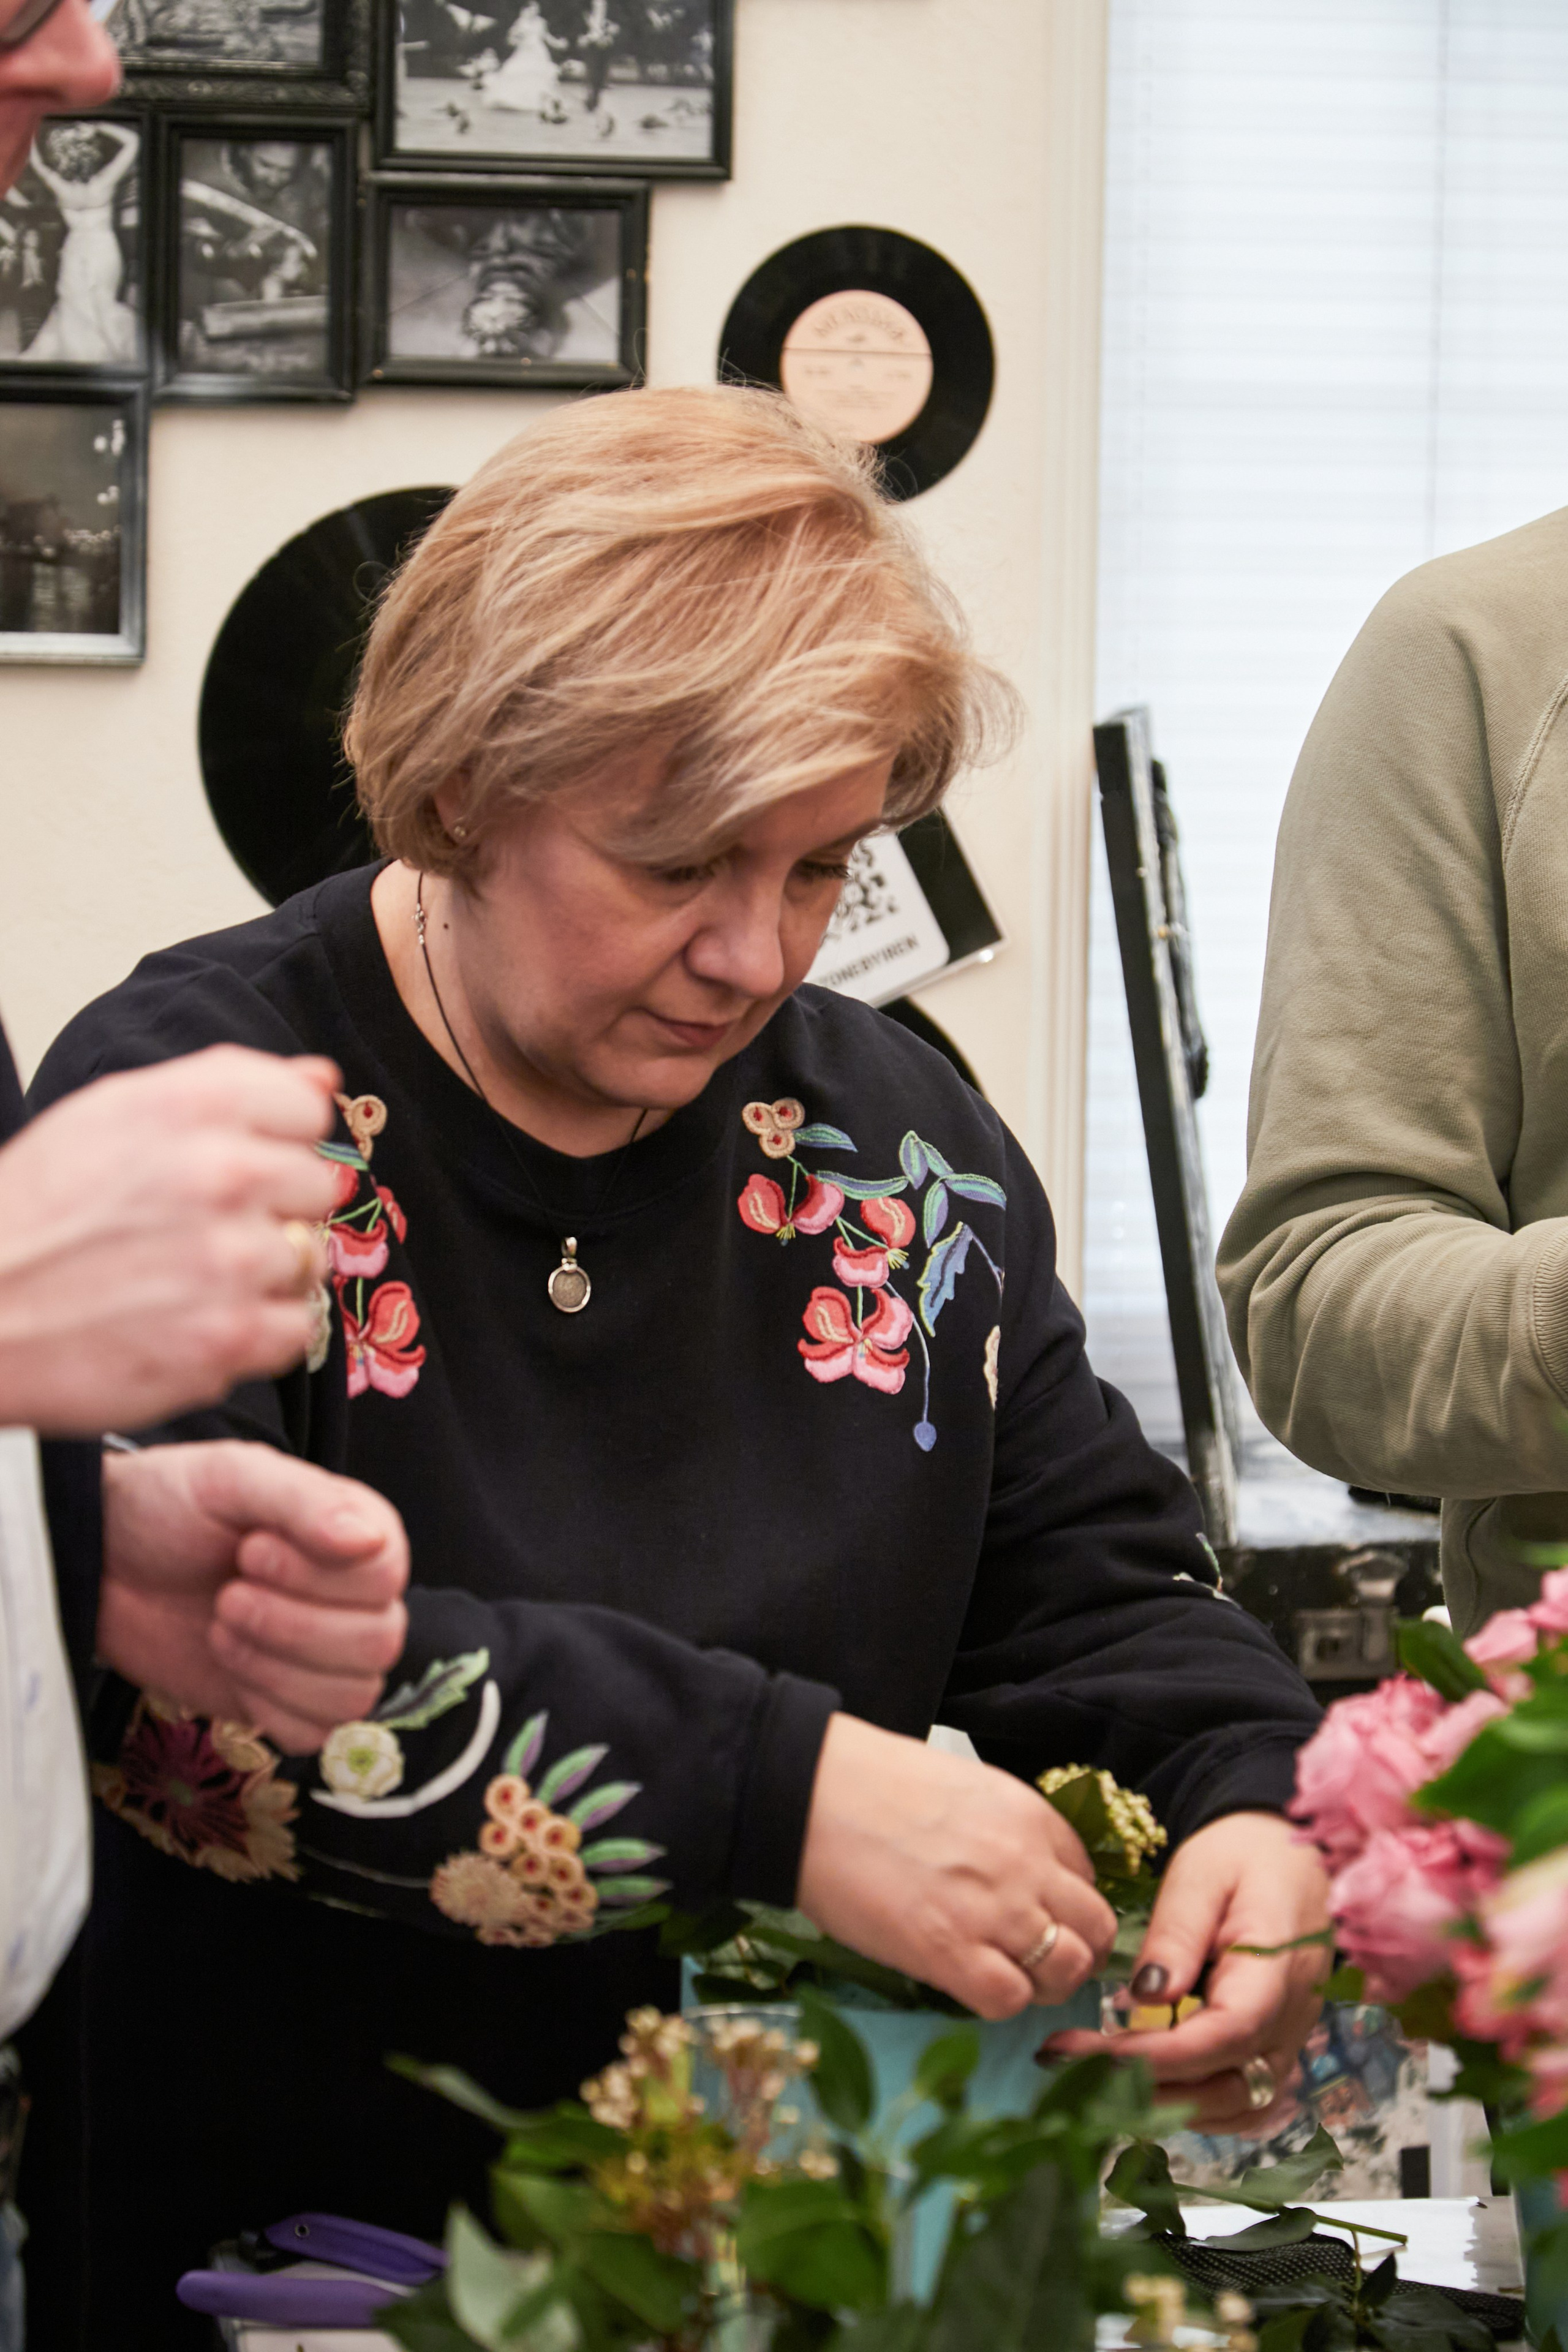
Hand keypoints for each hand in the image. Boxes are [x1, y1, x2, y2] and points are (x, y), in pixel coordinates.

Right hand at [0, 1046, 343, 1433]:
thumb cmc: (38, 1210)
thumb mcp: (115, 1113)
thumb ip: (227, 1085)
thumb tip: (322, 1078)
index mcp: (193, 1105)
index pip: (308, 1107)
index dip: (278, 1138)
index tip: (242, 1158)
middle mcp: (221, 1173)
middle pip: (319, 1186)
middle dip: (274, 1207)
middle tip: (205, 1227)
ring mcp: (228, 1259)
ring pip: (308, 1259)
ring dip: (264, 1274)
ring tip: (190, 1278)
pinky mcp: (227, 1336)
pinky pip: (296, 1329)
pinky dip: (255, 1333)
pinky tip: (197, 1320)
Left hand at [96, 1441, 408, 1753]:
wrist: (102, 1563)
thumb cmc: (169, 1506)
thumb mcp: (231, 1478)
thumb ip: (304, 1501)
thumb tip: (369, 1539)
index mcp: (359, 1534)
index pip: (386, 1575)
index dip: (318, 1576)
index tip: (250, 1550)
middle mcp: (355, 1598)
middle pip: (378, 1641)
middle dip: (291, 1626)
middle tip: (226, 1596)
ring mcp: (324, 1656)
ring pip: (353, 1695)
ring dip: (275, 1666)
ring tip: (220, 1627)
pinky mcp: (287, 1702)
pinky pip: (315, 1733)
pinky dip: (268, 1706)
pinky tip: (229, 1665)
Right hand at [796, 1714, 1117, 2018]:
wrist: (814, 1794)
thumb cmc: (872, 1784)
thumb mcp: (963, 1788)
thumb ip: (1002, 1832)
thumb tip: (1013, 1873)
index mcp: (1029, 1817)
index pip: (1087, 1876)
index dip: (1069, 1904)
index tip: (1045, 1916)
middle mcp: (1026, 1864)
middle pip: (1095, 1928)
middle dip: (1079, 1950)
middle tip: (1042, 1959)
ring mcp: (993, 1912)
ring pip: (1067, 1969)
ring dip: (1046, 1982)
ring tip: (1008, 1975)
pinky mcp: (950, 1953)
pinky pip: (1009, 2000)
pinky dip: (1001, 2001)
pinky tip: (970, 1982)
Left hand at [1043, 1811, 1330, 2132]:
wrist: (1288, 1856)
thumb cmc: (1243, 1855)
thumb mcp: (1201, 1875)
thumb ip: (1177, 1935)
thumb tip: (1146, 1997)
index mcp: (1276, 1967)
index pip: (1228, 2033)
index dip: (1163, 2056)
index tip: (1098, 2052)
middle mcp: (1292, 2018)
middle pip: (1230, 2088)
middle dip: (1149, 2090)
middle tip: (1069, 2062)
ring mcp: (1288, 2040)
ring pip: (1238, 2107)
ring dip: (1168, 2106)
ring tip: (1093, 2074)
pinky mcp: (1273, 2047)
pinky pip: (1243, 2099)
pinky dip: (1194, 2104)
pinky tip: (1141, 2081)